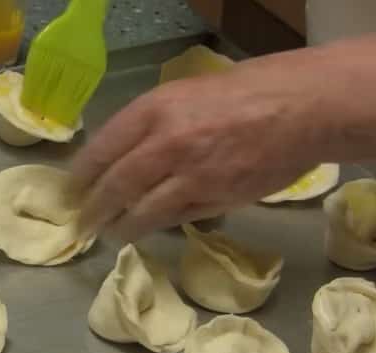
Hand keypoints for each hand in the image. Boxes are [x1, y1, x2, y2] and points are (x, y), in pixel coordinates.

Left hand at [71, 67, 322, 240]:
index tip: (71, 188)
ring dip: (120, 227)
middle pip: (116, 183)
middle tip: (81, 222)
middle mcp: (167, 141)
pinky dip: (157, 225)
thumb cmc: (248, 93)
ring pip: (142, 209)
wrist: (304, 107)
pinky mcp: (215, 198)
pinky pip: (176, 217)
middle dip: (93, 208)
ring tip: (108, 235)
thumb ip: (156, 124)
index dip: (82, 173)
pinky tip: (146, 230)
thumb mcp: (189, 94)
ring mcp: (191, 174)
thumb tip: (127, 155)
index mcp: (156, 107)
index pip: (103, 146)